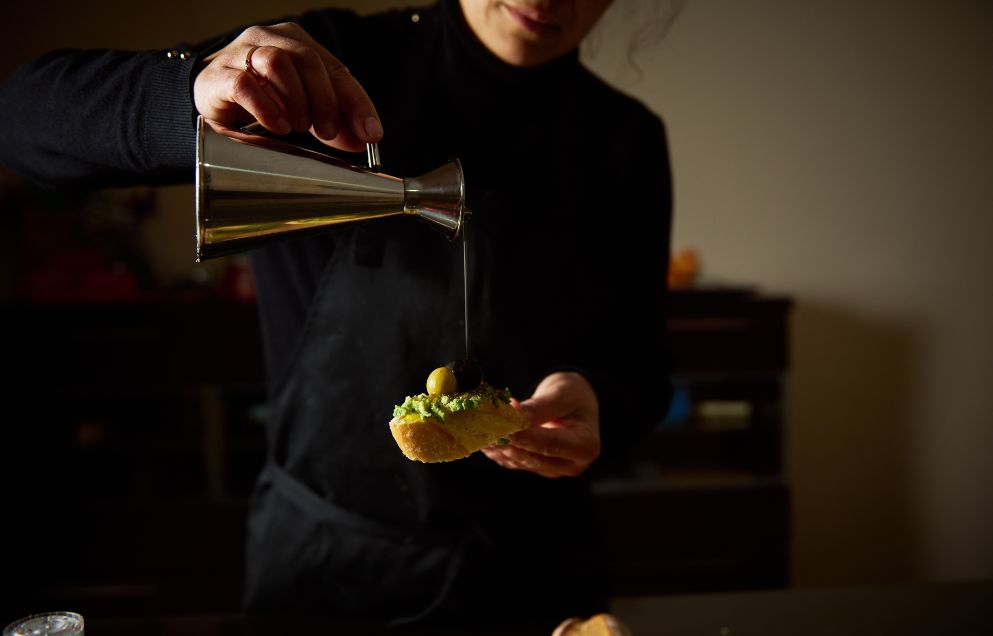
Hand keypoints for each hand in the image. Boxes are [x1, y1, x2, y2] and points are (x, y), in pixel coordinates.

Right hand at [193, 22, 381, 151]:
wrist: (208, 94)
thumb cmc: (260, 98)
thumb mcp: (303, 110)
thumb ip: (333, 123)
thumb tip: (364, 139)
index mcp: (299, 44)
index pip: (336, 70)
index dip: (357, 103)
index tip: (372, 133)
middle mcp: (272, 39)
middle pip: (308, 61)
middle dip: (325, 102)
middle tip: (325, 131)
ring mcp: (243, 52)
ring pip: (278, 63)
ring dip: (296, 100)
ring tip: (297, 125)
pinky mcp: (219, 74)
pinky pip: (245, 84)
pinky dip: (266, 108)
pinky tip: (277, 125)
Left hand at [481, 372, 600, 477]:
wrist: (575, 404)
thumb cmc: (573, 396)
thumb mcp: (561, 394)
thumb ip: (538, 407)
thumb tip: (512, 414)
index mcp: (585, 446)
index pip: (550, 444)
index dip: (524, 436)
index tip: (501, 425)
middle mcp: (571, 465)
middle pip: (532, 456)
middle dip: (505, 440)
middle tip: (482, 424)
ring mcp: (552, 470)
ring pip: (518, 461)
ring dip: (496, 445)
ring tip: (477, 428)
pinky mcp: (535, 469)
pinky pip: (512, 462)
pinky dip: (496, 449)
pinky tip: (481, 437)